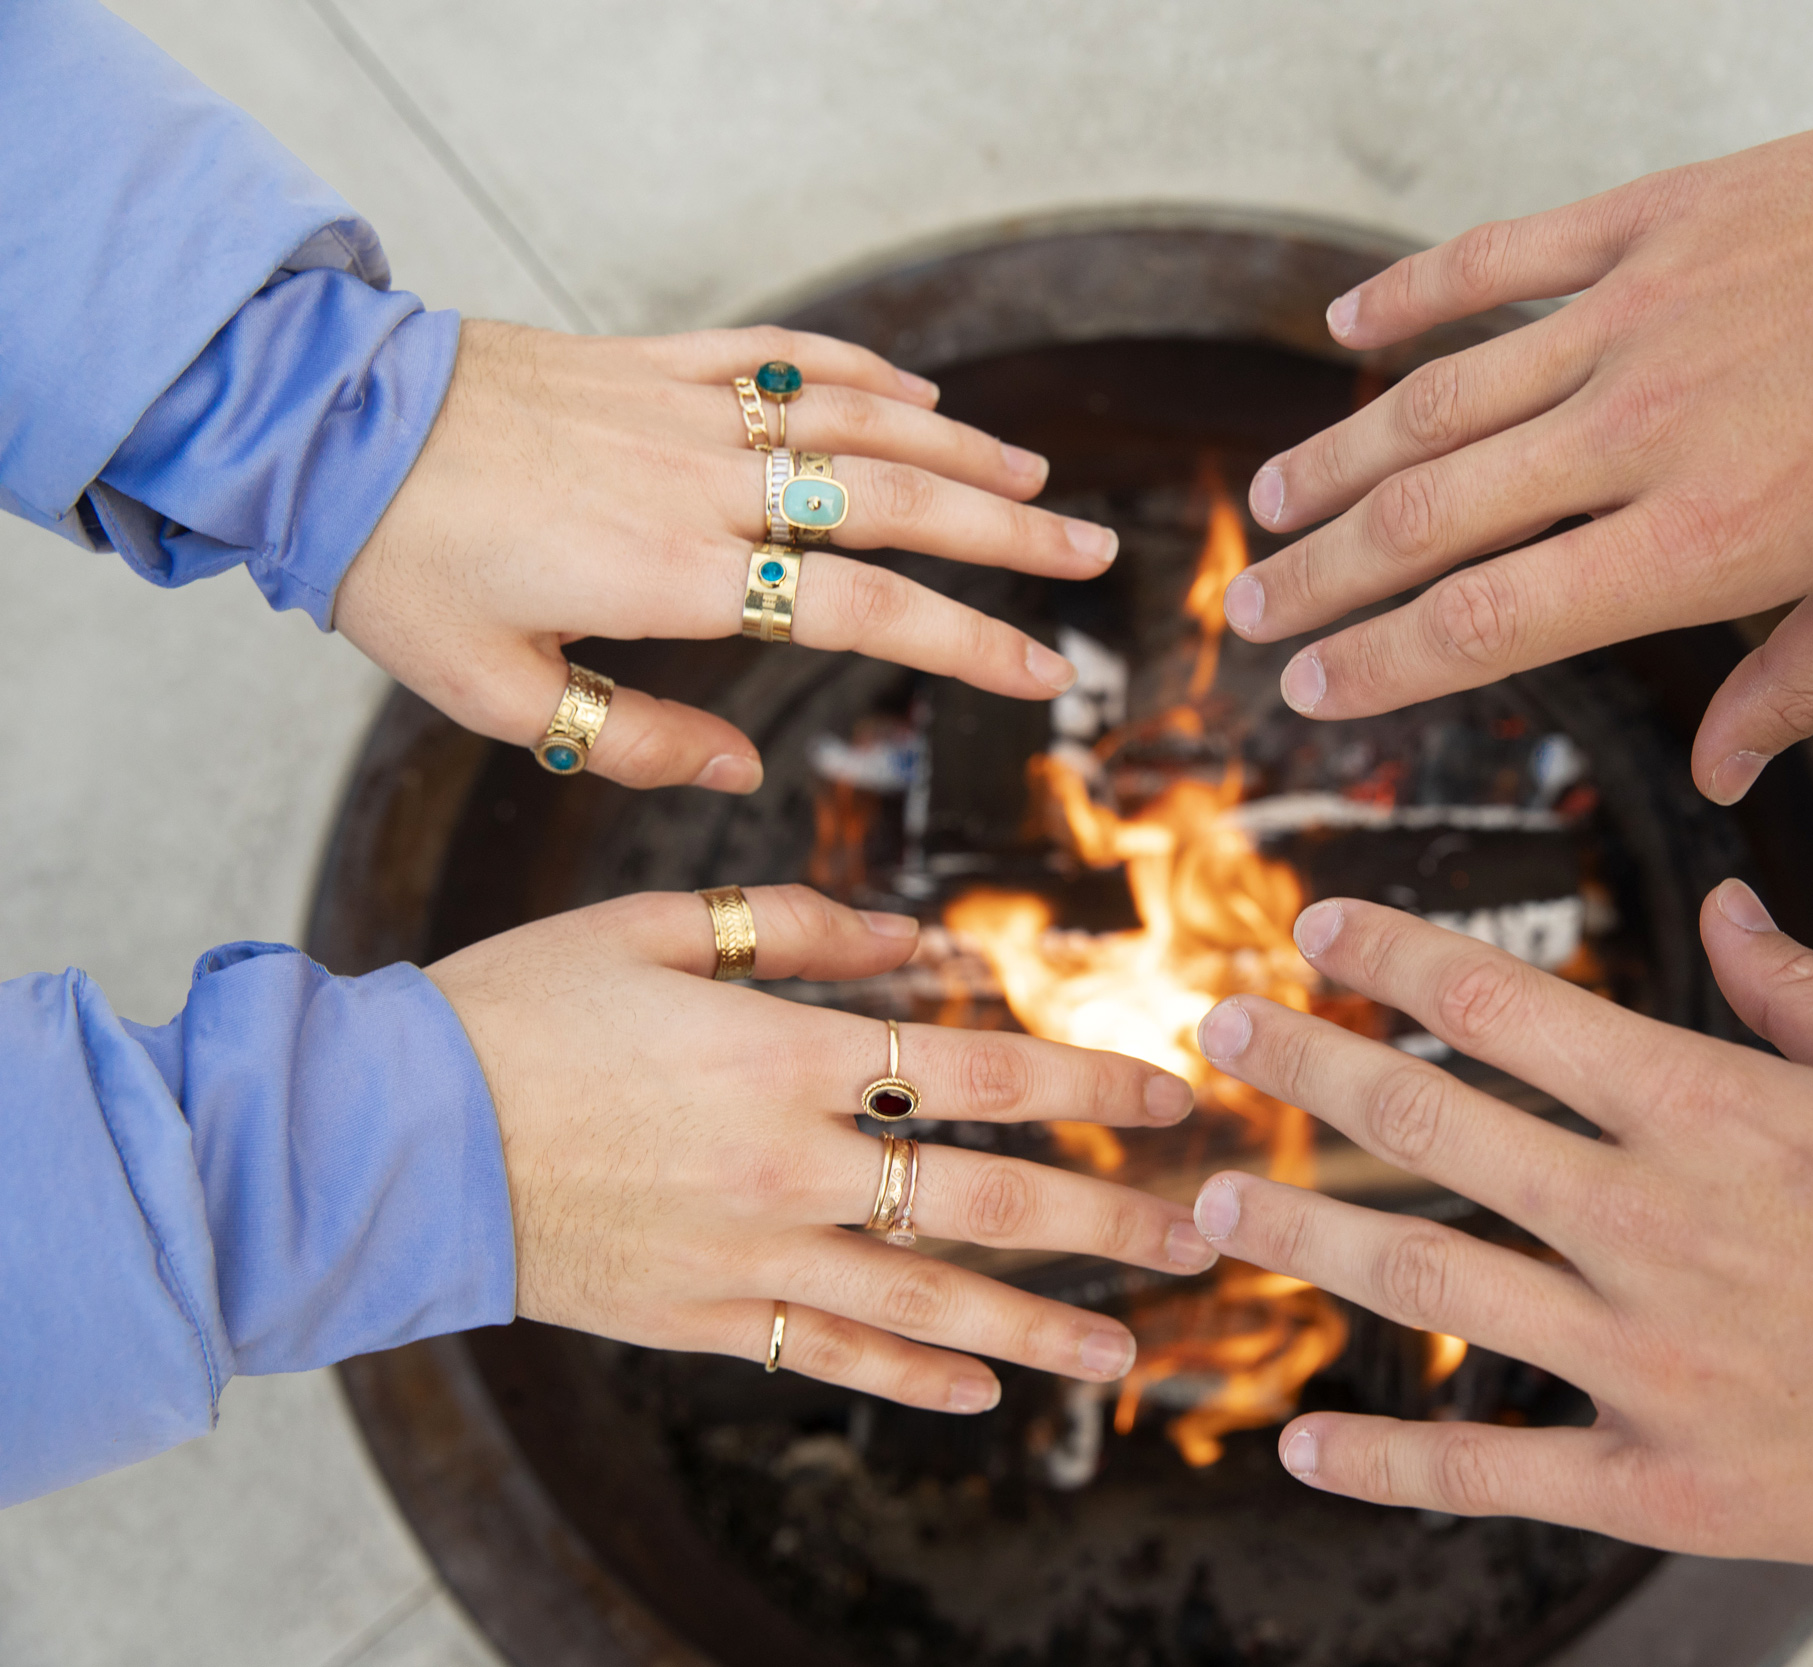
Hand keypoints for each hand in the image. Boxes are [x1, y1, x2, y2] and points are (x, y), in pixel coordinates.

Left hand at [337, 322, 1118, 793]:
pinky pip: (783, 358)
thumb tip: (743, 770)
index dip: (970, 644)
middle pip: (898, 505)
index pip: (866, 608)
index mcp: (680, 572)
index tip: (1044, 676)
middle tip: (1094, 558)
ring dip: (961, 451)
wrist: (322, 426)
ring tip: (1036, 484)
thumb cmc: (402, 568)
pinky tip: (920, 395)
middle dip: (1010, 536)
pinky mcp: (655, 362)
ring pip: (859, 422)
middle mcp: (707, 484)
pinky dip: (862, 373)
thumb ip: (630, 740)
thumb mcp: (494, 693)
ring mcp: (688, 412)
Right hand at [427, 885, 1215, 1410]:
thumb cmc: (519, 1009)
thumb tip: (924, 940)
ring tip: (1129, 1351)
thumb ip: (804, 928)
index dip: (1086, 1078)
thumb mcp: (657, 928)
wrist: (387, 1137)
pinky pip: (827, 1355)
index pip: (979, 1066)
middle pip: (983, 1200)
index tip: (1168, 1093)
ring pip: (925, 1302)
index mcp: (784, 1052)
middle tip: (1201, 1237)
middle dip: (1105, 1222)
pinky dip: (910, 1377)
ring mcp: (746, 1256)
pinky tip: (982, 1393)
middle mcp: (787, 1165)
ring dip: (1038, 1328)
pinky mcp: (700, 1318)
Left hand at [1187, 890, 1812, 1604]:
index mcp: (1714, 1105)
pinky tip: (1302, 1443)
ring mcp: (1651, 1358)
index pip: (1509, 1004)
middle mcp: (1655, 1221)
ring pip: (1432, 1282)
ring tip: (1211, 1203)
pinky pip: (1495, 1470)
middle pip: (1435, 1124)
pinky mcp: (1669, 1479)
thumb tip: (1724, 904)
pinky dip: (1389, 1461)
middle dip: (1309, 1067)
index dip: (1398, 956)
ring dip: (1307, 1234)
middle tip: (1218, 1034)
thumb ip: (1802, 981)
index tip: (1323, 926)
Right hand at [1228, 18, 1812, 803]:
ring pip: (1437, 398)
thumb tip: (1717, 778)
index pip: (1489, 621)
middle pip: (1430, 520)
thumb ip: (1800, 685)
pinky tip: (1345, 327)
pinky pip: (1496, 260)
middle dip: (1324, 578)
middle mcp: (1641, 433)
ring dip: (1339, 459)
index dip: (1380, 666)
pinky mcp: (1650, 220)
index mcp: (1704, 543)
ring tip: (1273, 506)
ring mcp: (1634, 314)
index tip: (1313, 691)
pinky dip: (1411, 295)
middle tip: (1251, 616)